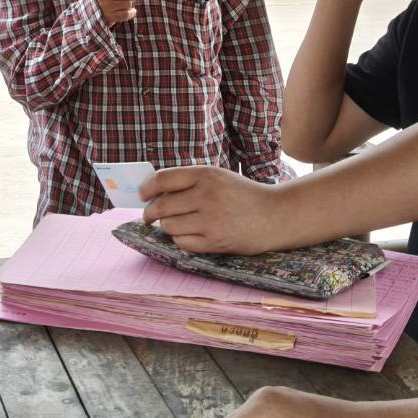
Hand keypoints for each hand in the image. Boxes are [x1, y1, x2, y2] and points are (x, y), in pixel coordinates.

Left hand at [141, 166, 284, 254]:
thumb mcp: (217, 177)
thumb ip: (189, 181)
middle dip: (149, 213)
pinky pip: (182, 243)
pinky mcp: (215, 242)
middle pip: (161, 206)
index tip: (141, 195)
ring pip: (169, 226)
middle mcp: (207, 196)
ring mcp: (211, 220)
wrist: (275, 215)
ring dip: (166, 227)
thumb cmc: (242, 195)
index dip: (146, 188)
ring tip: (174, 225)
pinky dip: (180, 240)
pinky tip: (187, 235)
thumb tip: (152, 191)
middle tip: (148, 216)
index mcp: (206, 175)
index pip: (163, 179)